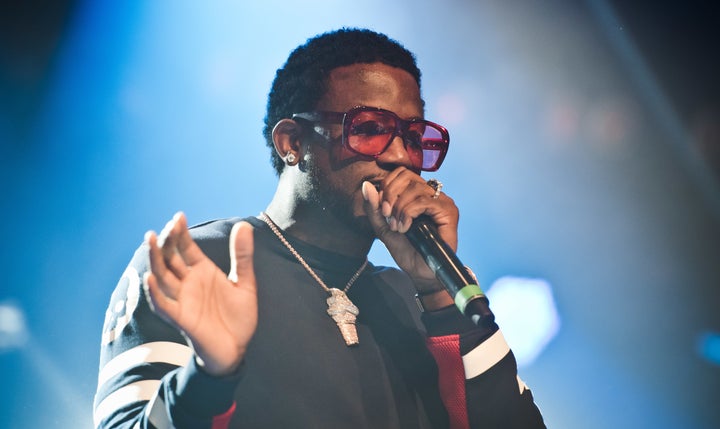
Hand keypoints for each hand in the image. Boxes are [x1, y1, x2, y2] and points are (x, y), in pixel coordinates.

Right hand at [143, 213, 257, 375]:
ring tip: (149, 241)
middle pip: (170, 259)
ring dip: (155, 260)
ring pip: (162, 277)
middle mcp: (188, 283)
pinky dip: (154, 292)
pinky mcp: (182, 319)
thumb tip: (244, 224)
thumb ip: (242, 256)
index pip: (186, 248)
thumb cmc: (237, 317)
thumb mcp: (245, 283)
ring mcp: (183, 300)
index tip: (178, 216)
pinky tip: (149, 278)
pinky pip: (164, 305)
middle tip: (164, 226)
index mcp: (202, 272)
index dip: (180, 233)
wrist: (237, 349)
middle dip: (165, 242)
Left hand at [361, 167, 458, 294]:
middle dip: (390, 194)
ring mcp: (442, 201)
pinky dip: (409, 212)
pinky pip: (424, 201)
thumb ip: (374, 208)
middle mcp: (432, 194)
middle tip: (387, 215)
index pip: (401, 173)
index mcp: (418, 194)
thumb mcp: (383, 227)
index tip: (382, 209)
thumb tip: (366, 185)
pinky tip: (406, 227)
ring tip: (397, 226)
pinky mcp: (448, 211)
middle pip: (407, 176)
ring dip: (399, 207)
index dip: (387, 186)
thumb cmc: (406, 250)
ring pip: (415, 188)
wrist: (420, 272)